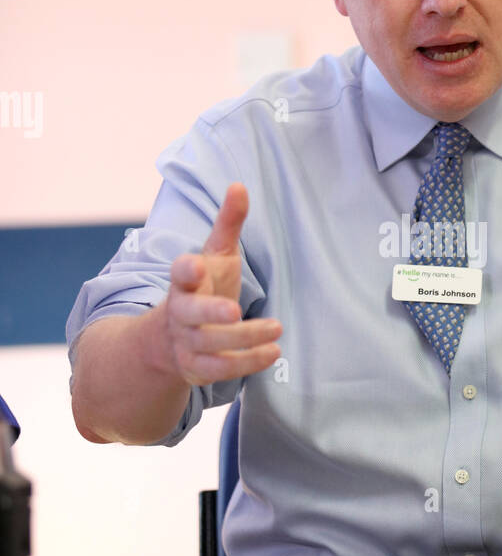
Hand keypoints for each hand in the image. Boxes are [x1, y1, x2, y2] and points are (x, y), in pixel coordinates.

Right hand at [163, 183, 282, 386]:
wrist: (170, 339)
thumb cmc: (203, 287)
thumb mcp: (216, 255)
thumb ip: (228, 223)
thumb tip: (239, 185)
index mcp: (184, 281)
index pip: (178, 273)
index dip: (185, 270)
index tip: (195, 265)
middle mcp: (181, 312)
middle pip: (191, 314)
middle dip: (210, 312)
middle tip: (235, 310)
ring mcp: (187, 342)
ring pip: (211, 344)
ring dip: (243, 339)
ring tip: (276, 330)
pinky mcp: (197, 367)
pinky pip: (220, 369)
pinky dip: (246, 364)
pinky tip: (272, 353)